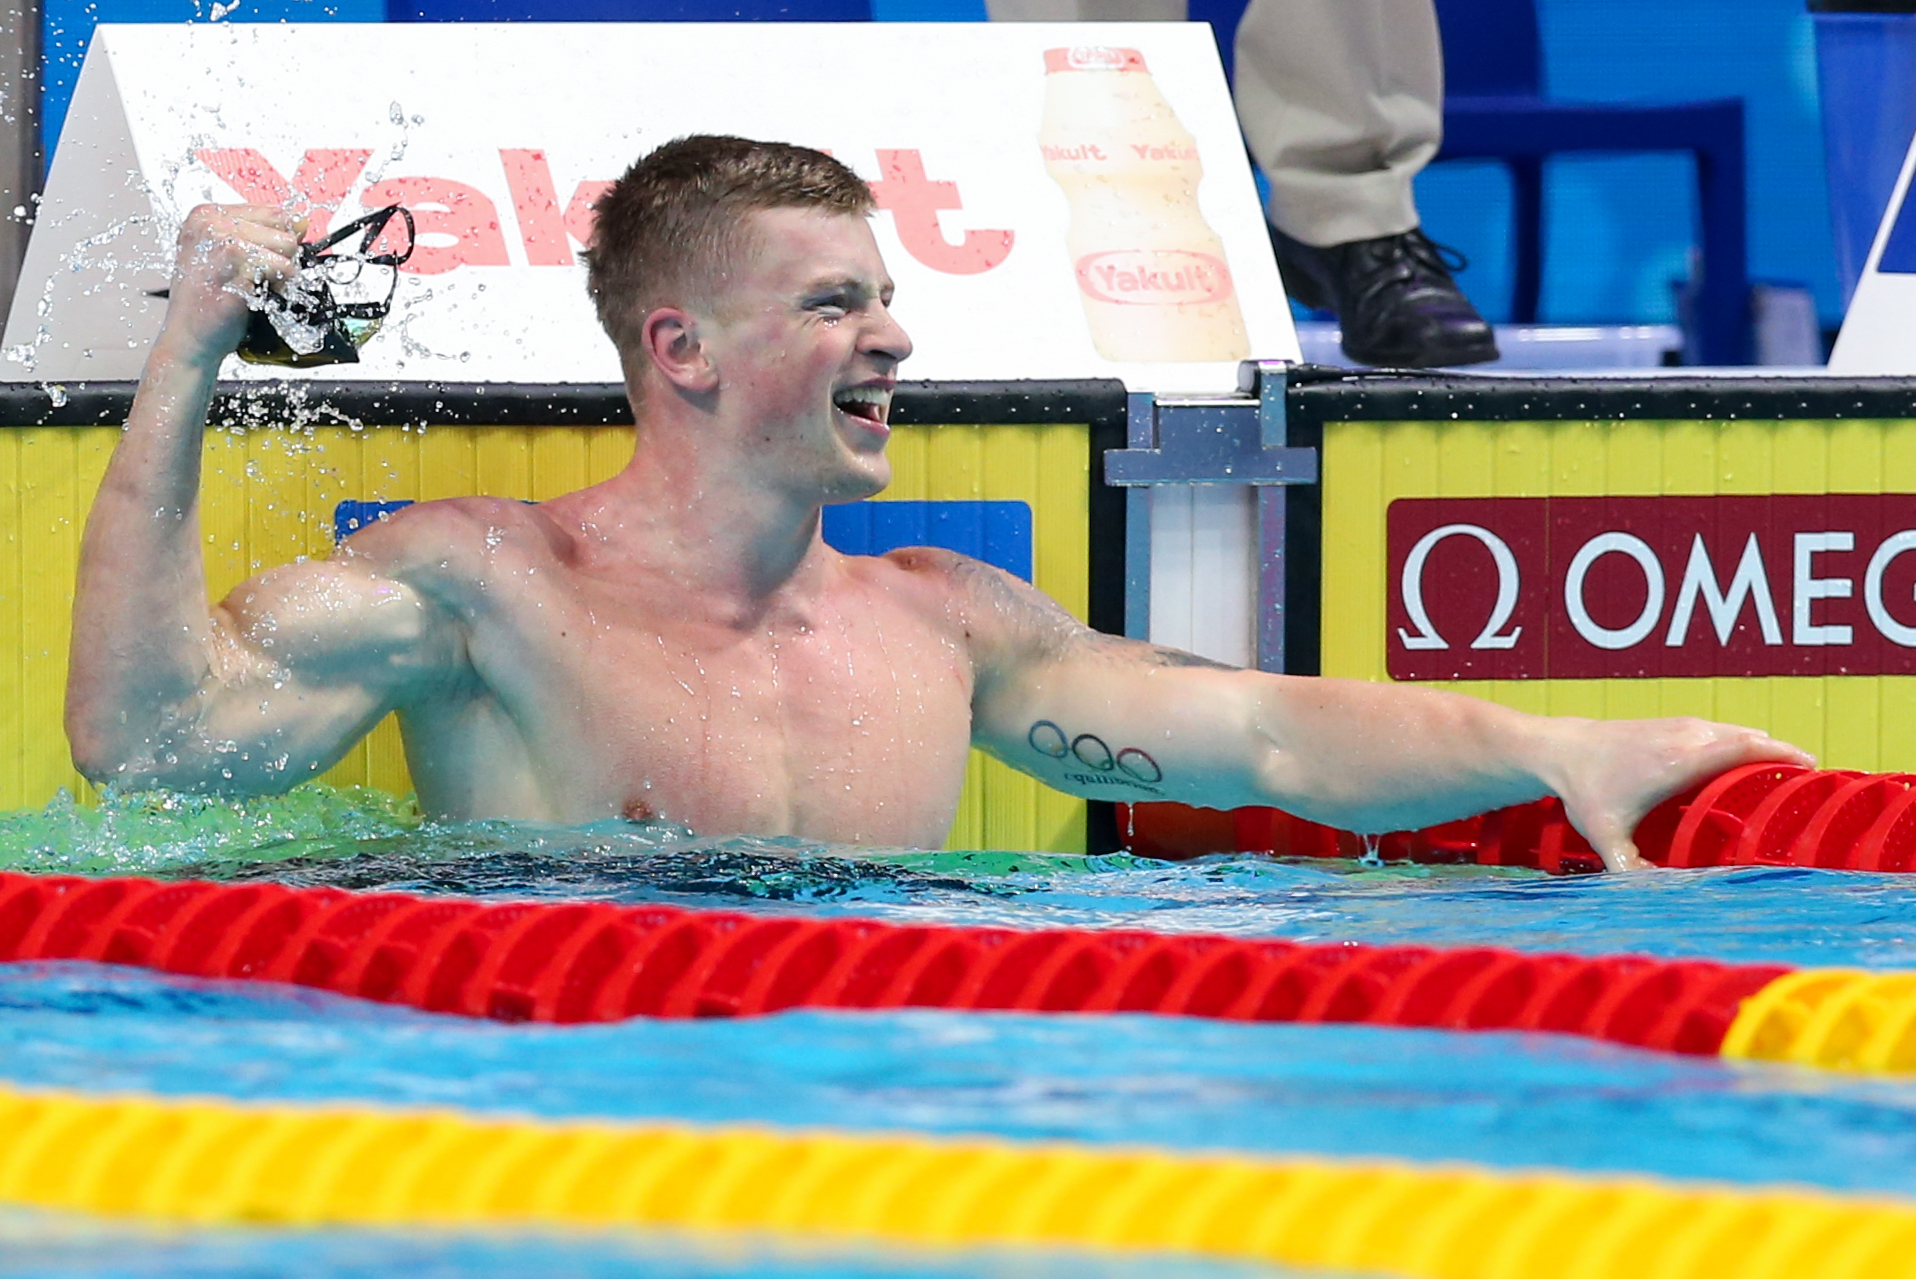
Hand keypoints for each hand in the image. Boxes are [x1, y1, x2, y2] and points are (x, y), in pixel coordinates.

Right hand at [156, 204, 306, 367]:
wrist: (189, 339)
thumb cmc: (209, 303)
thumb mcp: (235, 260)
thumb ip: (268, 237)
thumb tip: (302, 221)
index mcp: (206, 215)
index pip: (274, 212)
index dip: (279, 241)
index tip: (258, 262)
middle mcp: (210, 222)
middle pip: (284, 226)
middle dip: (282, 257)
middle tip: (256, 279)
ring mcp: (219, 241)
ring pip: (287, 246)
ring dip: (282, 274)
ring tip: (255, 288)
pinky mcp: (233, 264)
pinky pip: (282, 268)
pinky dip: (280, 288)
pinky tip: (257, 298)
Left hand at [1544, 717, 1814, 871]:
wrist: (1560, 750)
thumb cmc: (1585, 793)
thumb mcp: (1606, 837)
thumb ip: (1629, 869)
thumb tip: (1655, 898)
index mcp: (1680, 761)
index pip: (1744, 748)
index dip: (1780, 754)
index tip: (1810, 765)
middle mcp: (1687, 737)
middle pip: (1749, 737)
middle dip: (1781, 753)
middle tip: (1810, 779)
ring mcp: (1681, 726)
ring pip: (1737, 731)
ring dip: (1763, 746)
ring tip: (1788, 771)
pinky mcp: (1675, 724)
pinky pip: (1722, 730)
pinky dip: (1743, 741)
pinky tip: (1752, 760)